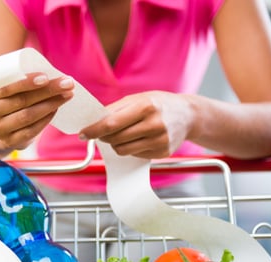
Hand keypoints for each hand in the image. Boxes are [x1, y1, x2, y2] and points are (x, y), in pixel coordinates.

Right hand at [0, 73, 73, 150]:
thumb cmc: (8, 99)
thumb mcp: (6, 88)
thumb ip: (20, 79)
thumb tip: (53, 71)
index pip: (6, 88)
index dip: (26, 83)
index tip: (46, 76)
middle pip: (21, 101)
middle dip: (48, 91)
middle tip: (67, 83)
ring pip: (28, 116)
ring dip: (51, 104)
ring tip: (67, 94)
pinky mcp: (10, 141)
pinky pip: (31, 131)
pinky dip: (46, 119)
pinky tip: (56, 109)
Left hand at [79, 91, 194, 158]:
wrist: (188, 115)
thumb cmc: (158, 104)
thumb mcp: (137, 99)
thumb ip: (115, 109)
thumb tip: (92, 121)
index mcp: (146, 107)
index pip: (111, 124)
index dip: (93, 130)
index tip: (82, 134)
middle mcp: (154, 124)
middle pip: (115, 139)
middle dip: (103, 136)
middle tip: (101, 132)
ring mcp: (160, 141)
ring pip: (122, 150)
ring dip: (115, 144)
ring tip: (121, 134)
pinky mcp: (162, 153)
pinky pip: (134, 155)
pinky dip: (130, 148)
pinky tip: (137, 138)